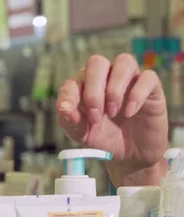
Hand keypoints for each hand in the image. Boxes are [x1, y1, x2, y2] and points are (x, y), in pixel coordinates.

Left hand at [56, 54, 168, 186]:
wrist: (131, 155)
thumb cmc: (103, 138)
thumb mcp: (81, 134)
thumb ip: (68, 121)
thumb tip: (64, 109)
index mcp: (85, 85)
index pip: (73, 80)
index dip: (69, 96)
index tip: (71, 115)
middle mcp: (106, 77)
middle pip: (97, 62)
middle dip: (93, 90)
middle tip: (96, 115)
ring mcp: (130, 80)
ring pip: (124, 61)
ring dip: (114, 88)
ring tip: (112, 112)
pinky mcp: (152, 89)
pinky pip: (148, 77)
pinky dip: (137, 94)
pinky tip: (130, 112)